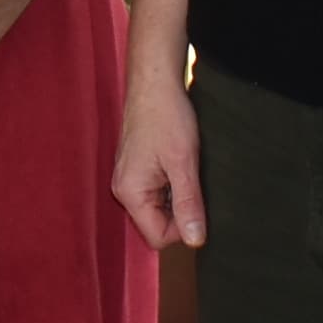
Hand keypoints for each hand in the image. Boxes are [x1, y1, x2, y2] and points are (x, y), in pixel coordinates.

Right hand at [112, 63, 205, 250]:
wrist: (155, 83)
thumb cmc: (167, 117)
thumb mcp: (183, 163)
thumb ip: (188, 204)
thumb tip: (196, 240)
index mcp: (130, 193)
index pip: (158, 237)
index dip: (183, 227)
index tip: (198, 202)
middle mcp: (124, 190)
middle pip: (157, 224)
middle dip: (180, 210)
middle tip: (191, 180)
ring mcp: (129, 180)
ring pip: (159, 208)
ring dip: (177, 195)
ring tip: (184, 168)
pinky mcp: (137, 170)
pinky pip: (156, 192)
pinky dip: (172, 184)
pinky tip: (178, 162)